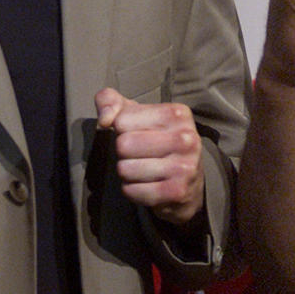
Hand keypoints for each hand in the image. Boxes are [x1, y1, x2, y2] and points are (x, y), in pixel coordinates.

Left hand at [95, 87, 203, 225]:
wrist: (189, 179)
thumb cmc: (155, 139)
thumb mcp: (135, 113)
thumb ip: (110, 101)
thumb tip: (105, 120)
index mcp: (178, 113)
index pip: (122, 120)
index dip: (121, 129)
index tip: (137, 133)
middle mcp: (186, 139)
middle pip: (124, 145)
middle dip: (123, 152)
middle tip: (138, 154)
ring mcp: (184, 167)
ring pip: (125, 169)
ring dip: (126, 172)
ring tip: (143, 169)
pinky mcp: (177, 192)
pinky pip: (132, 190)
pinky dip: (131, 190)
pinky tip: (146, 184)